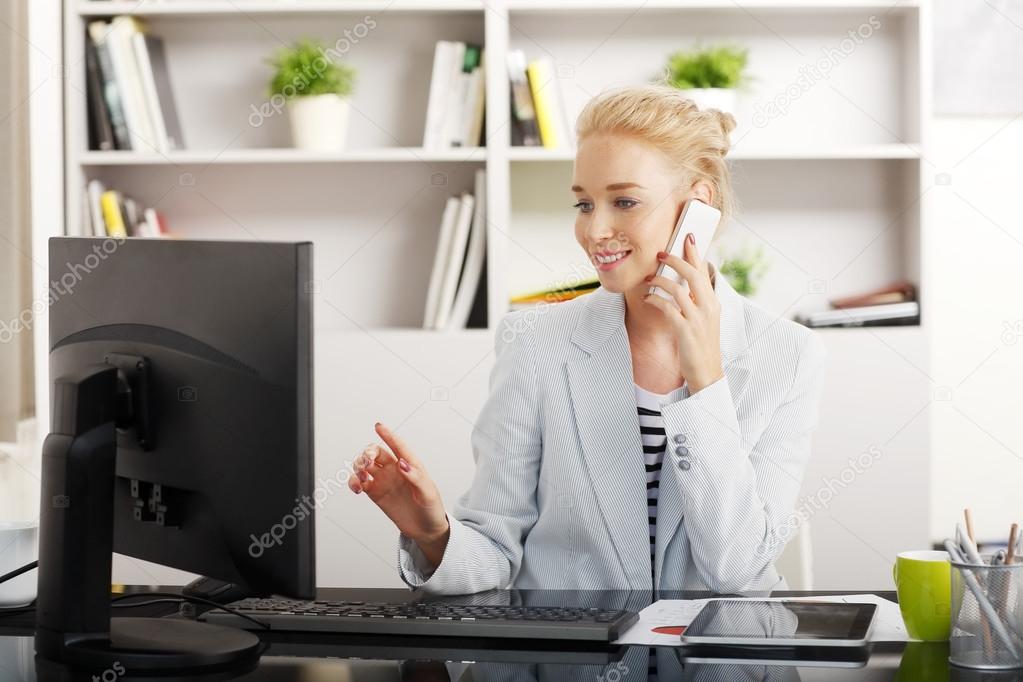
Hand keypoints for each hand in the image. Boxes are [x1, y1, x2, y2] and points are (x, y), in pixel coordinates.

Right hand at [348, 422, 449, 568]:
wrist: (426, 530)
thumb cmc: (431, 509)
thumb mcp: (428, 493)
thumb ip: (415, 477)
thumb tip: (402, 464)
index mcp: (411, 465)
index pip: (398, 446)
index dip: (388, 435)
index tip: (378, 426)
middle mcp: (395, 470)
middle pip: (375, 452)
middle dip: (367, 453)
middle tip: (367, 463)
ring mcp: (384, 481)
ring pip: (365, 465)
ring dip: (358, 466)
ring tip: (362, 477)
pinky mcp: (376, 493)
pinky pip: (360, 482)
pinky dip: (354, 482)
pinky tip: (357, 487)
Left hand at [643, 232, 723, 394]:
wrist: (707, 372)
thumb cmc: (702, 344)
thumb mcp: (705, 319)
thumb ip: (698, 301)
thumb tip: (684, 283)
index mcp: (713, 302)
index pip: (704, 272)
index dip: (695, 253)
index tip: (687, 237)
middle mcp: (708, 307)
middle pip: (692, 275)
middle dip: (675, 260)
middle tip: (660, 254)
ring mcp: (697, 319)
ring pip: (678, 289)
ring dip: (660, 281)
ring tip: (649, 280)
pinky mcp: (685, 330)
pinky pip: (667, 308)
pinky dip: (655, 300)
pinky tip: (648, 298)